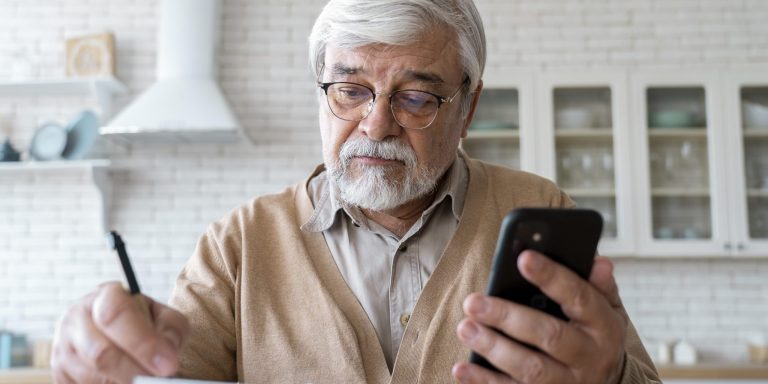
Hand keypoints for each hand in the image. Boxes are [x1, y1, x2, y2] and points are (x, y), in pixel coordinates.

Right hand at [52, 282, 190, 383]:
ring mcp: (62, 347)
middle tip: (158, 381)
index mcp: (104, 296)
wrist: (118, 332)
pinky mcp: (59, 372)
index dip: (143, 344)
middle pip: (101, 353)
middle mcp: (76, 318)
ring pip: (91, 376)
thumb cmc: (144, 323)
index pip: (116, 316)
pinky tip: (122, 380)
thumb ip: (171, 330)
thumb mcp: (164, 317)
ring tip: (143, 379)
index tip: (167, 365)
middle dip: (134, 371)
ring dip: (122, 382)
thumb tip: (166, 356)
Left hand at [453, 251, 626, 383]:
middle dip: (508, 317)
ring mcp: (568, 383)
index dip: (552, 276)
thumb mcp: (608, 309)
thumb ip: (599, 285)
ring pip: (530, 369)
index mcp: (603, 326)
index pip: (579, 297)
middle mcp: (588, 356)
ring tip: (465, 328)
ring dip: (493, 348)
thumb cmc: (596, 335)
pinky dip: (485, 382)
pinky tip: (461, 368)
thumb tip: (597, 261)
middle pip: (549, 335)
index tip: (524, 258)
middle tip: (473, 302)